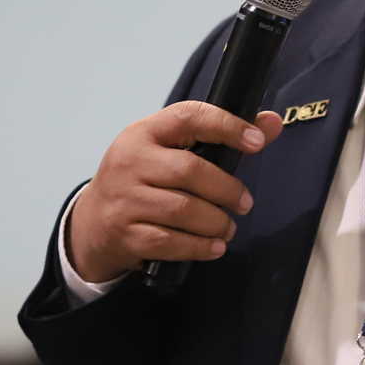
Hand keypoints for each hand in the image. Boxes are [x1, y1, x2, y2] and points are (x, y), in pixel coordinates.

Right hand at [65, 101, 283, 283]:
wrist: (91, 223)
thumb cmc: (141, 180)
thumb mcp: (169, 150)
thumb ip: (219, 137)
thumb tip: (273, 123)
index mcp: (144, 132)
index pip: (189, 117)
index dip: (227, 126)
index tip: (257, 142)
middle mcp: (129, 160)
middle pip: (190, 171)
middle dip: (227, 189)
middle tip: (244, 203)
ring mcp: (124, 198)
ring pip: (183, 210)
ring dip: (216, 222)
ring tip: (228, 227)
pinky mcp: (124, 233)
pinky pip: (170, 242)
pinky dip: (199, 247)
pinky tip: (214, 247)